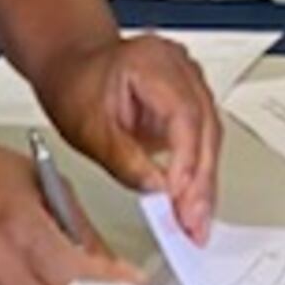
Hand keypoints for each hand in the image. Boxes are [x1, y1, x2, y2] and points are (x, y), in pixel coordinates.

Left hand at [34, 31, 222, 243]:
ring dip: (205, 182)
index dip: (186, 158)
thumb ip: (124, 160)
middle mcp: (179, 67)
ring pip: (211, 136)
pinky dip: (200, 173)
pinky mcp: (191, 101)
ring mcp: (190, 81)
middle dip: (201, 181)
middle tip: (194, 223)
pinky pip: (204, 138)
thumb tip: (157, 190)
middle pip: (205, 127)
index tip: (179, 195)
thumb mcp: (88, 128)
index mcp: (152, 61)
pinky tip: (195, 202)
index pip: (184, 113)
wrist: (72, 66)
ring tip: (196, 222)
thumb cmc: (75, 85)